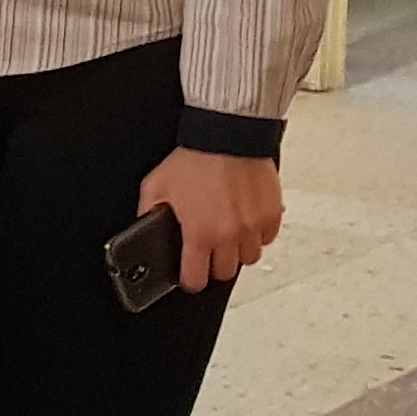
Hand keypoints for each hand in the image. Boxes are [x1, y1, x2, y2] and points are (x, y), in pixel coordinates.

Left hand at [140, 148, 281, 288]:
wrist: (226, 135)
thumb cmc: (194, 158)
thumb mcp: (156, 185)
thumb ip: (148, 211)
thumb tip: (144, 225)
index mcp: (199, 232)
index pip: (196, 279)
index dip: (190, 280)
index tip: (189, 276)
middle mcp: (229, 234)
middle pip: (225, 272)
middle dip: (214, 265)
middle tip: (207, 251)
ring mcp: (254, 226)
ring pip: (250, 257)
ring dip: (237, 250)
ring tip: (227, 234)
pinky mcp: (272, 214)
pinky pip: (267, 238)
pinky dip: (257, 234)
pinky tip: (245, 220)